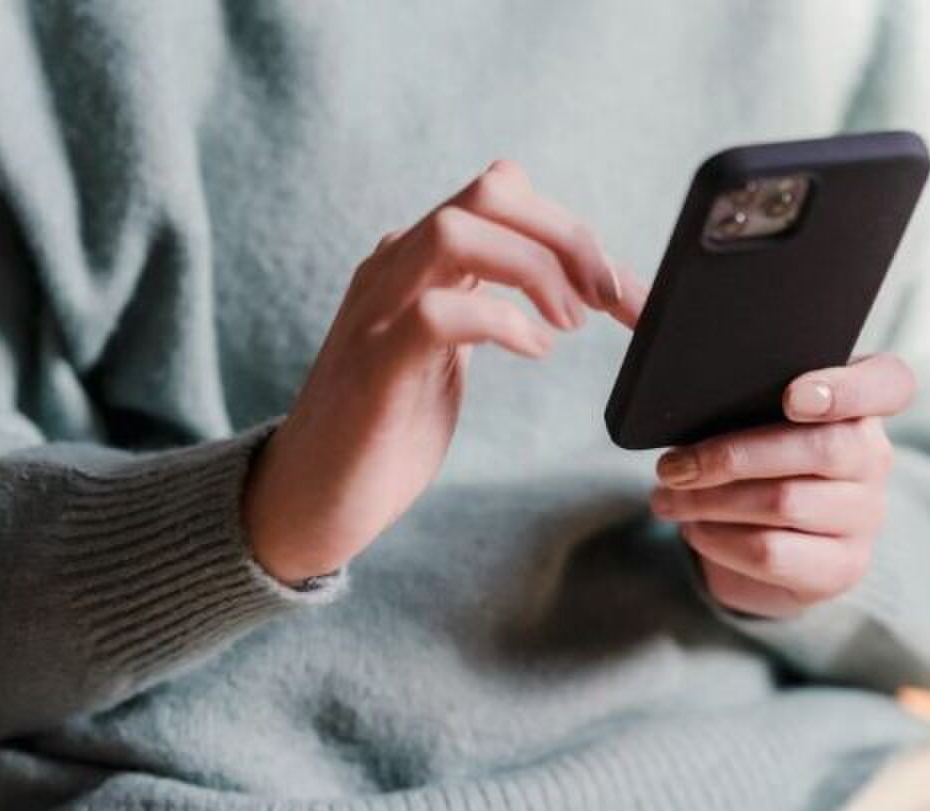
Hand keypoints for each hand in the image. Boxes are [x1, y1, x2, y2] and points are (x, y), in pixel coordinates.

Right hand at [244, 160, 648, 583]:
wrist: (308, 499)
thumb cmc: (386, 430)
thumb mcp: (448, 353)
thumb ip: (487, 307)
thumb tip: (569, 290)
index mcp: (416, 262)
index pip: (501, 194)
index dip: (572, 229)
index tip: (621, 289)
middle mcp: (394, 270)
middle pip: (489, 192)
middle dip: (567, 236)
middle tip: (608, 298)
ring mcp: (378, 313)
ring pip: (457, 231)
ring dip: (536, 269)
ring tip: (568, 325)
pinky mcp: (374, 366)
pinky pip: (438, 312)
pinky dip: (501, 322)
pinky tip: (532, 350)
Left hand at [648, 354, 915, 617]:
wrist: (765, 545)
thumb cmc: (749, 454)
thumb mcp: (737, 405)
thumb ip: (699, 352)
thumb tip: (626, 299)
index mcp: (860, 402)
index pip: (890, 383)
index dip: (848, 389)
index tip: (793, 397)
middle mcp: (874, 456)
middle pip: (818, 448)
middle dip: (729, 455)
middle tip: (669, 465)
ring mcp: (865, 516)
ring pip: (784, 503)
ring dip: (709, 501)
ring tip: (665, 496)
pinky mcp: (841, 568)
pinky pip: (772, 552)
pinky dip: (718, 539)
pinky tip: (694, 528)